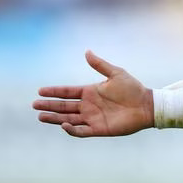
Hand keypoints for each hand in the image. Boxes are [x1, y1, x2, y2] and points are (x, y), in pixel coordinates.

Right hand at [33, 50, 153, 136]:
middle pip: (64, 106)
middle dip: (49, 106)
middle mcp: (89, 106)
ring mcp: (93, 118)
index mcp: (90, 92)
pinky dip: (72, 129)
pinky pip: (81, 131)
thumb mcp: (116, 73)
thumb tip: (87, 51)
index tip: (40, 91)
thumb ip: (100, 65)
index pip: (67, 92)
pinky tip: (63, 125)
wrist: (147, 105)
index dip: (54, 92)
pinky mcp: (99, 129)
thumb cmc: (133, 89)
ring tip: (41, 116)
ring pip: (68, 119)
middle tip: (35, 105)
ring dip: (55, 118)